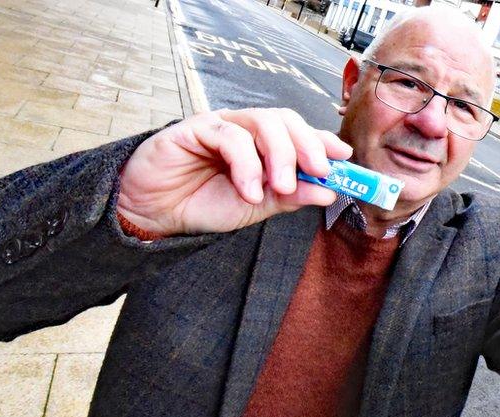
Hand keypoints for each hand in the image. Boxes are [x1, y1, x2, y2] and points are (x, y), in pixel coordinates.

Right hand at [117, 108, 351, 235]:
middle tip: (319, 172)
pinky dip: (246, 164)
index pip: (299, 133)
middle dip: (307, 144)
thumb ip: (290, 197)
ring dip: (280, 155)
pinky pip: (229, 135)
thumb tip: (328, 191)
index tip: (345, 157)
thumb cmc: (204, 204)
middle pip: (285, 119)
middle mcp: (245, 130)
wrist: (155, 214)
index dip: (323, 141)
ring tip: (281, 187)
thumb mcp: (257, 206)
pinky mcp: (194, 128)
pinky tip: (248, 190)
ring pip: (262, 121)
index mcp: (263, 145)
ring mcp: (220, 125)